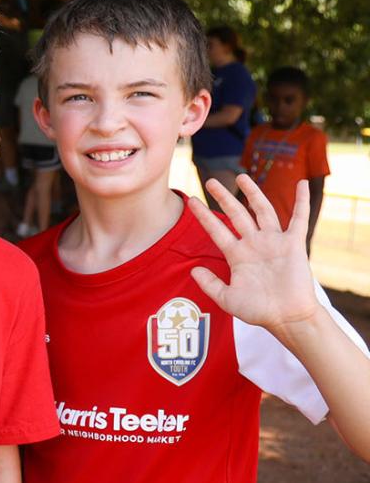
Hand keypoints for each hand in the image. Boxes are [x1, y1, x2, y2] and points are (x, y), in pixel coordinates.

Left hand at [187, 175, 320, 334]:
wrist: (287, 317)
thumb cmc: (259, 311)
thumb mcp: (227, 299)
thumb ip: (209, 284)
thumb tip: (192, 270)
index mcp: (237, 255)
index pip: (216, 230)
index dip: (204, 216)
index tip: (191, 201)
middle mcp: (254, 245)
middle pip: (237, 214)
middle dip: (224, 197)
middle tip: (211, 181)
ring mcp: (274, 242)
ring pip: (262, 211)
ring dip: (253, 193)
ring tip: (242, 177)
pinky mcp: (293, 244)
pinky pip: (299, 219)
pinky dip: (301, 201)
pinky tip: (301, 184)